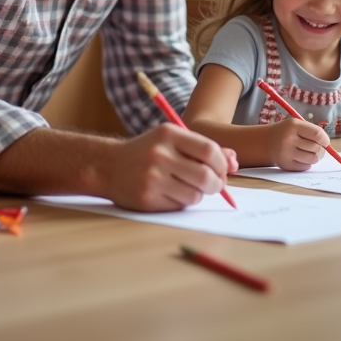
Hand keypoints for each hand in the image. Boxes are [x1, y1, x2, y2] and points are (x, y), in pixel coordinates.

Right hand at [103, 123, 237, 211]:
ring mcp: (152, 177)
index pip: (209, 150)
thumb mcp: (171, 140)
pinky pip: (179, 206)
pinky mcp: (147, 198)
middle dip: (216, 185)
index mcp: (169, 134)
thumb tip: (233, 161)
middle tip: (213, 185)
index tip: (222, 169)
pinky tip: (171, 193)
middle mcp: (160, 154)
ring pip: (195, 195)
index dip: (222, 164)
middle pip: (205, 176)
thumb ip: (202, 148)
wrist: (107, 166)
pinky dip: (182, 202)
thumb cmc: (147, 152)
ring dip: (198, 195)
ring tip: (187, 187)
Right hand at [267, 118, 329, 171]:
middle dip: (321, 150)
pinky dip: (306, 163)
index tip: (325, 142)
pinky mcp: (285, 164)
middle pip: (316, 148)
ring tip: (309, 153)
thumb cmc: (287, 132)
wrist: (266, 142)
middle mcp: (288, 139)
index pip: (317, 134)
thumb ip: (312, 132)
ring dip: (314, 157)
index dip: (325, 140)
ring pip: (312, 159)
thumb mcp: (296, 125)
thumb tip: (327, 145)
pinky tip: (300, 158)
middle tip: (317, 149)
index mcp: (293, 126)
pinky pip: (305, 167)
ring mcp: (286, 153)